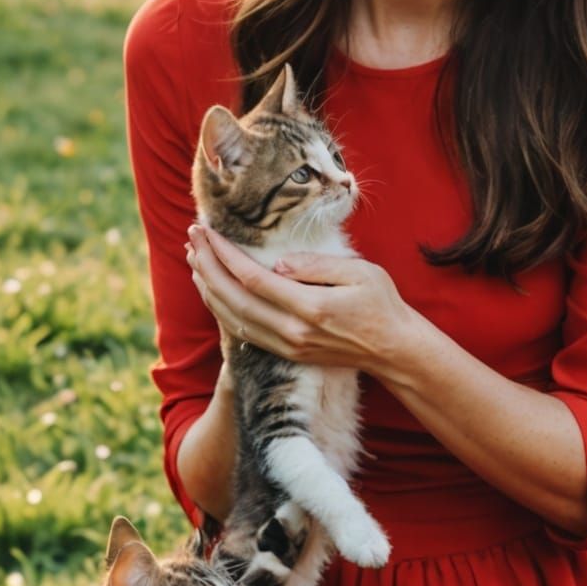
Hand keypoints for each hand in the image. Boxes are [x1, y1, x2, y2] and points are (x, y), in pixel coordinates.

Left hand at [185, 224, 412, 374]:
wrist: (395, 350)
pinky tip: (213, 292)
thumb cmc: (382, 305)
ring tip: (194, 260)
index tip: (208, 231)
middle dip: (207, 267)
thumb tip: (278, 262)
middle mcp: (292, 332)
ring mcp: (287, 347)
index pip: (253, 278)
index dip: (225, 255)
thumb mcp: (360, 273)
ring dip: (209, 289)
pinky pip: (244, 332)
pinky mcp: (287, 354)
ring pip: (233, 318)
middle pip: (234, 299)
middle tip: (191, 239)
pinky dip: (222, 310)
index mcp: (310, 307)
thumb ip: (317, 266)